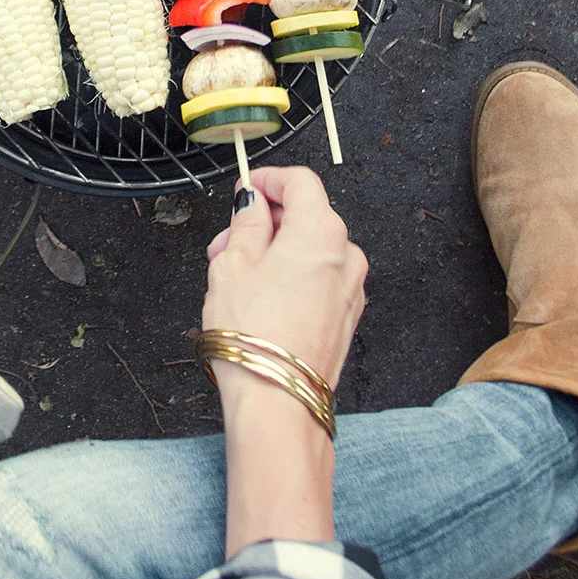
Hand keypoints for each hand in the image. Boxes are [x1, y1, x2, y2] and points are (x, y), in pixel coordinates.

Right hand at [202, 167, 367, 392]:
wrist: (278, 398)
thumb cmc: (254, 333)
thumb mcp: (233, 263)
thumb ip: (246, 223)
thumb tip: (252, 202)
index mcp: (321, 230)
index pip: (300, 181)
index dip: (268, 179)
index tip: (246, 189)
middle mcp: (346, 254)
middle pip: (306, 216)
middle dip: (264, 223)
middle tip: (226, 242)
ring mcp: (351, 288)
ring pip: (310, 250)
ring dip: (275, 252)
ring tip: (236, 276)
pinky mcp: (345, 316)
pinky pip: (318, 279)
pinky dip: (291, 276)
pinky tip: (260, 298)